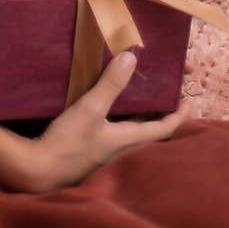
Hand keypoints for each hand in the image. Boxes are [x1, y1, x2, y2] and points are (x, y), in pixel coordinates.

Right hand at [35, 52, 188, 190]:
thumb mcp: (90, 109)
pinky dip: (122, 117)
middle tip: (165, 91)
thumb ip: (111, 85)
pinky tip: (111, 108)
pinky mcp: (92, 148)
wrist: (40, 170)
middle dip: (160, 111)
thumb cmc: (69, 143)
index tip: (188, 101)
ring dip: (141, 114)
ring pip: (133, 130)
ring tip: (141, 94)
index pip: (164, 128)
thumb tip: (132, 57)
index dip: (178, 115)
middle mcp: (122, 147)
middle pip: (150, 129)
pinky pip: (116, 131)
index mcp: (128, 139)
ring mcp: (107, 149)